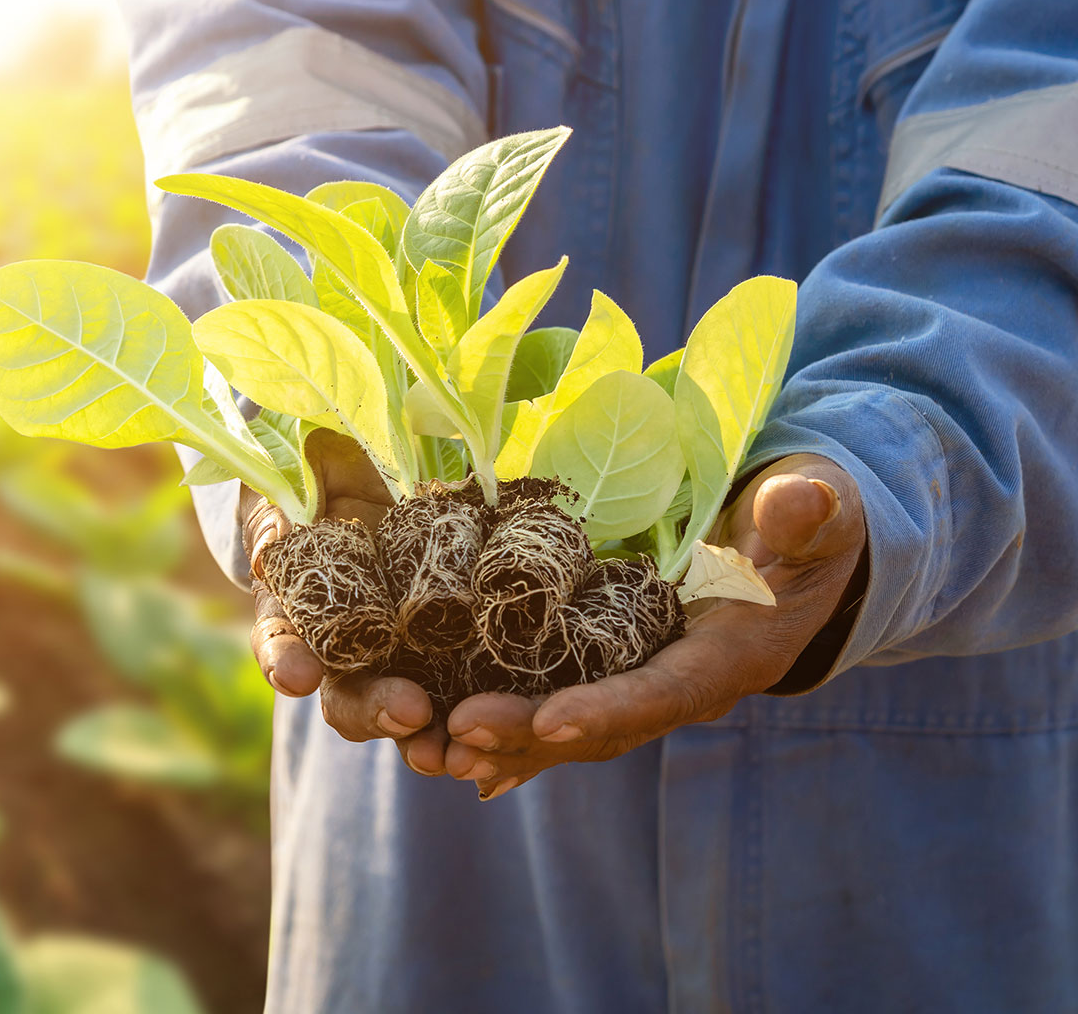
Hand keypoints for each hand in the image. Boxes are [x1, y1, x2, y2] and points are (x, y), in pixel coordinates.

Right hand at [243, 432, 447, 773]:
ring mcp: (400, 652)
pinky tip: (497, 731)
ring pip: (406, 708)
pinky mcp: (455, 643)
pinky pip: (466, 685)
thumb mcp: (291, 480)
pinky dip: (479, 713)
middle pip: (348, 696)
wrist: (373, 468)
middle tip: (407, 711)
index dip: (285, 661)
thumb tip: (272, 541)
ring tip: (447, 749)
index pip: (280, 644)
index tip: (298, 675)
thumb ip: (279, 511)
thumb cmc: (312, 474)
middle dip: (373, 710)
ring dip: (424, 735)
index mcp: (292, 610)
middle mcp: (343, 648)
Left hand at [441, 454, 865, 798]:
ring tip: (432, 750)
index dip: (610, 709)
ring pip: (565, 726)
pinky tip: (444, 749)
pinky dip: (505, 733)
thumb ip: (810, 511)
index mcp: (729, 656)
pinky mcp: (608, 670)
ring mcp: (640, 682)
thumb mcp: (821, 506)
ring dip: (501, 742)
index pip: (666, 691)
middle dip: (529, 733)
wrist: (799, 544)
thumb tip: (796, 502)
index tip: (551, 723)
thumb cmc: (810, 518)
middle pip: (600, 722)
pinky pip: (551, 708)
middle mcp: (679, 685)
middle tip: (460, 733)